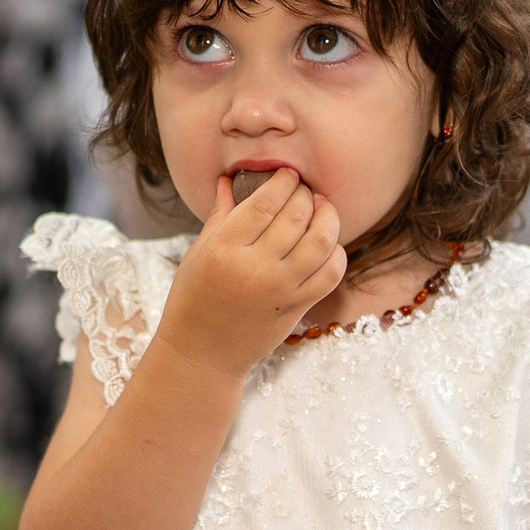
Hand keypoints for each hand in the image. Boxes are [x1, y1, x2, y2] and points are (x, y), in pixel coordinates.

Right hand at [151, 169, 345, 381]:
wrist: (202, 355)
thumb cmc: (193, 301)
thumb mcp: (198, 253)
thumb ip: (221, 214)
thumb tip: (230, 179)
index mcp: (225, 248)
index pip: (266, 201)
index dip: (282, 181)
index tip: (286, 175)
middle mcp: (255, 267)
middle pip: (297, 214)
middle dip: (305, 193)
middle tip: (302, 189)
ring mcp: (280, 289)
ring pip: (322, 239)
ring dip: (328, 216)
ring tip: (321, 208)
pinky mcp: (297, 307)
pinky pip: (332, 272)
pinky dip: (336, 252)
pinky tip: (326, 243)